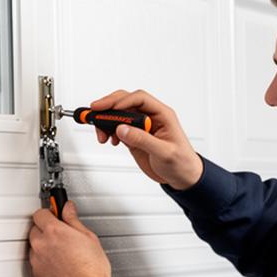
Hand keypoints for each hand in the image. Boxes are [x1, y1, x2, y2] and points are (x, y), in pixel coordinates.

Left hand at [27, 201, 113, 276]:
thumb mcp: (88, 237)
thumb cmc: (92, 270)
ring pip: (34, 245)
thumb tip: (68, 208)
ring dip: (43, 244)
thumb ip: (73, 220)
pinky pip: (35, 260)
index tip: (56, 214)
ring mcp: (37, 260)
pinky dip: (43, 259)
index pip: (40, 213)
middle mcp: (42, 244)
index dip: (49, 213)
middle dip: (46, 229)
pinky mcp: (36, 273)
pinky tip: (59, 262)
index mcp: (54, 231)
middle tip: (61, 233)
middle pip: (35, 228)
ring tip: (62, 250)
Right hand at [89, 89, 203, 190]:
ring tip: (102, 134)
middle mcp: (150, 117)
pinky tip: (109, 139)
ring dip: (107, 121)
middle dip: (109, 106)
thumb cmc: (181, 162)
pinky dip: (109, 131)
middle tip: (94, 112)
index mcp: (162, 115)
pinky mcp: (135, 136)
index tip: (108, 108)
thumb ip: (142, 139)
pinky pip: (118, 127)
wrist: (182, 177)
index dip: (122, 101)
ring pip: (119, 114)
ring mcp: (141, 127)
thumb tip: (122, 129)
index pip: (140, 99)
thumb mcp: (164, 152)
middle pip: (126, 102)